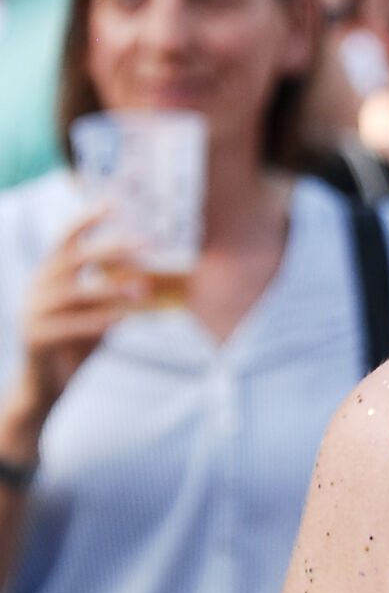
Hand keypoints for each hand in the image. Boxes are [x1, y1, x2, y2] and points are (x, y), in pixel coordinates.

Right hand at [1, 214, 151, 454]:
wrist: (46, 388)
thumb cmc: (76, 347)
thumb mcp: (97, 315)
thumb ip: (113, 295)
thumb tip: (153, 278)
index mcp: (48, 277)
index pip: (64, 240)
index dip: (86, 220)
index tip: (113, 204)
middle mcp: (36, 289)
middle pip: (71, 260)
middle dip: (108, 248)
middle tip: (143, 243)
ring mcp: (32, 313)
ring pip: (73, 293)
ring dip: (111, 288)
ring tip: (144, 287)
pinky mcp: (35, 338)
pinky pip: (69, 326)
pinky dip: (97, 322)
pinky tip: (122, 321)